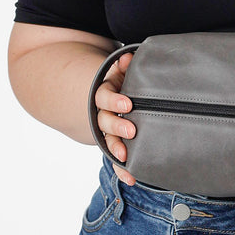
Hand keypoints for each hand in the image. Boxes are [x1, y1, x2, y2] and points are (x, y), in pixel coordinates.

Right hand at [94, 51, 136, 185]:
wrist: (112, 94)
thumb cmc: (124, 80)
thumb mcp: (122, 71)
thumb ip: (124, 65)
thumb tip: (129, 57)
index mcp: (105, 93)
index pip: (105, 97)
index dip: (115, 101)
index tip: (128, 104)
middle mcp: (102, 113)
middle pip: (105, 121)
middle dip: (117, 127)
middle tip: (132, 131)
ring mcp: (107, 129)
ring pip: (107, 140)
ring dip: (116, 149)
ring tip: (126, 158)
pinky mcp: (113, 142)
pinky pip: (115, 158)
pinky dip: (122, 169)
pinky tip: (131, 178)